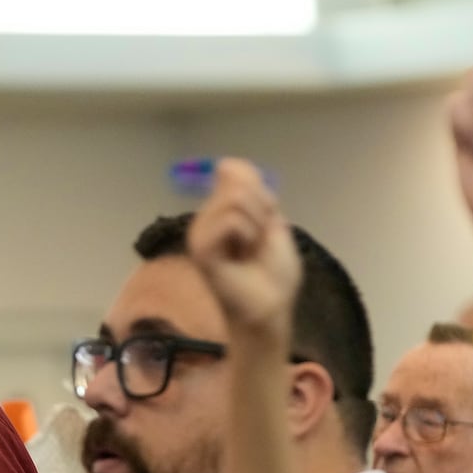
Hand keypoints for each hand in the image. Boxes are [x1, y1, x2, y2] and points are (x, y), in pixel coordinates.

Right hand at [187, 157, 300, 337]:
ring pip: (235, 199)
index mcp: (221, 212)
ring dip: (257, 224)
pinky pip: (229, 220)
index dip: (260, 191)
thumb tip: (224, 164)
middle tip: (259, 239)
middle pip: (238, 184)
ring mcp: (200, 234)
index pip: (234, 173)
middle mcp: (206, 219)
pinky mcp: (201, 249)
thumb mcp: (272, 222)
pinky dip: (247, 233)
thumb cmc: (272, 274)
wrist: (271, 308)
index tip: (266, 220)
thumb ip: (253, 191)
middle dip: (262, 208)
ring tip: (252, 248)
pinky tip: (243, 253)